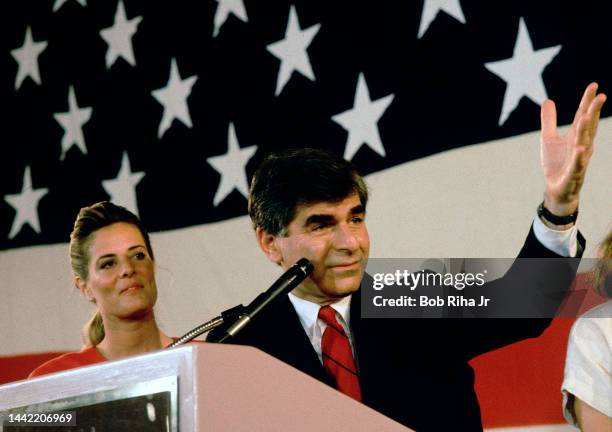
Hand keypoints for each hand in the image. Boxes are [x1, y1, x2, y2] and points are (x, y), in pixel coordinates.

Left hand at [540, 82, 605, 216]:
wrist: (556, 189)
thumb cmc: (556, 164)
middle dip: (594, 112)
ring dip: (585, 131)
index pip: (583, 116)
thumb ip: (549, 121)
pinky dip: (579, 157)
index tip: (594, 84)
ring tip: (586, 116)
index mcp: (576, 137)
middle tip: (601, 96)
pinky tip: (580, 148)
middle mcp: (581, 146)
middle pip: (588, 127)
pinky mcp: (572, 174)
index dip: (587, 101)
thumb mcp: (548, 139)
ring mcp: (579, 160)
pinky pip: (577, 165)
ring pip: (584, 143)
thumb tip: (547, 100)